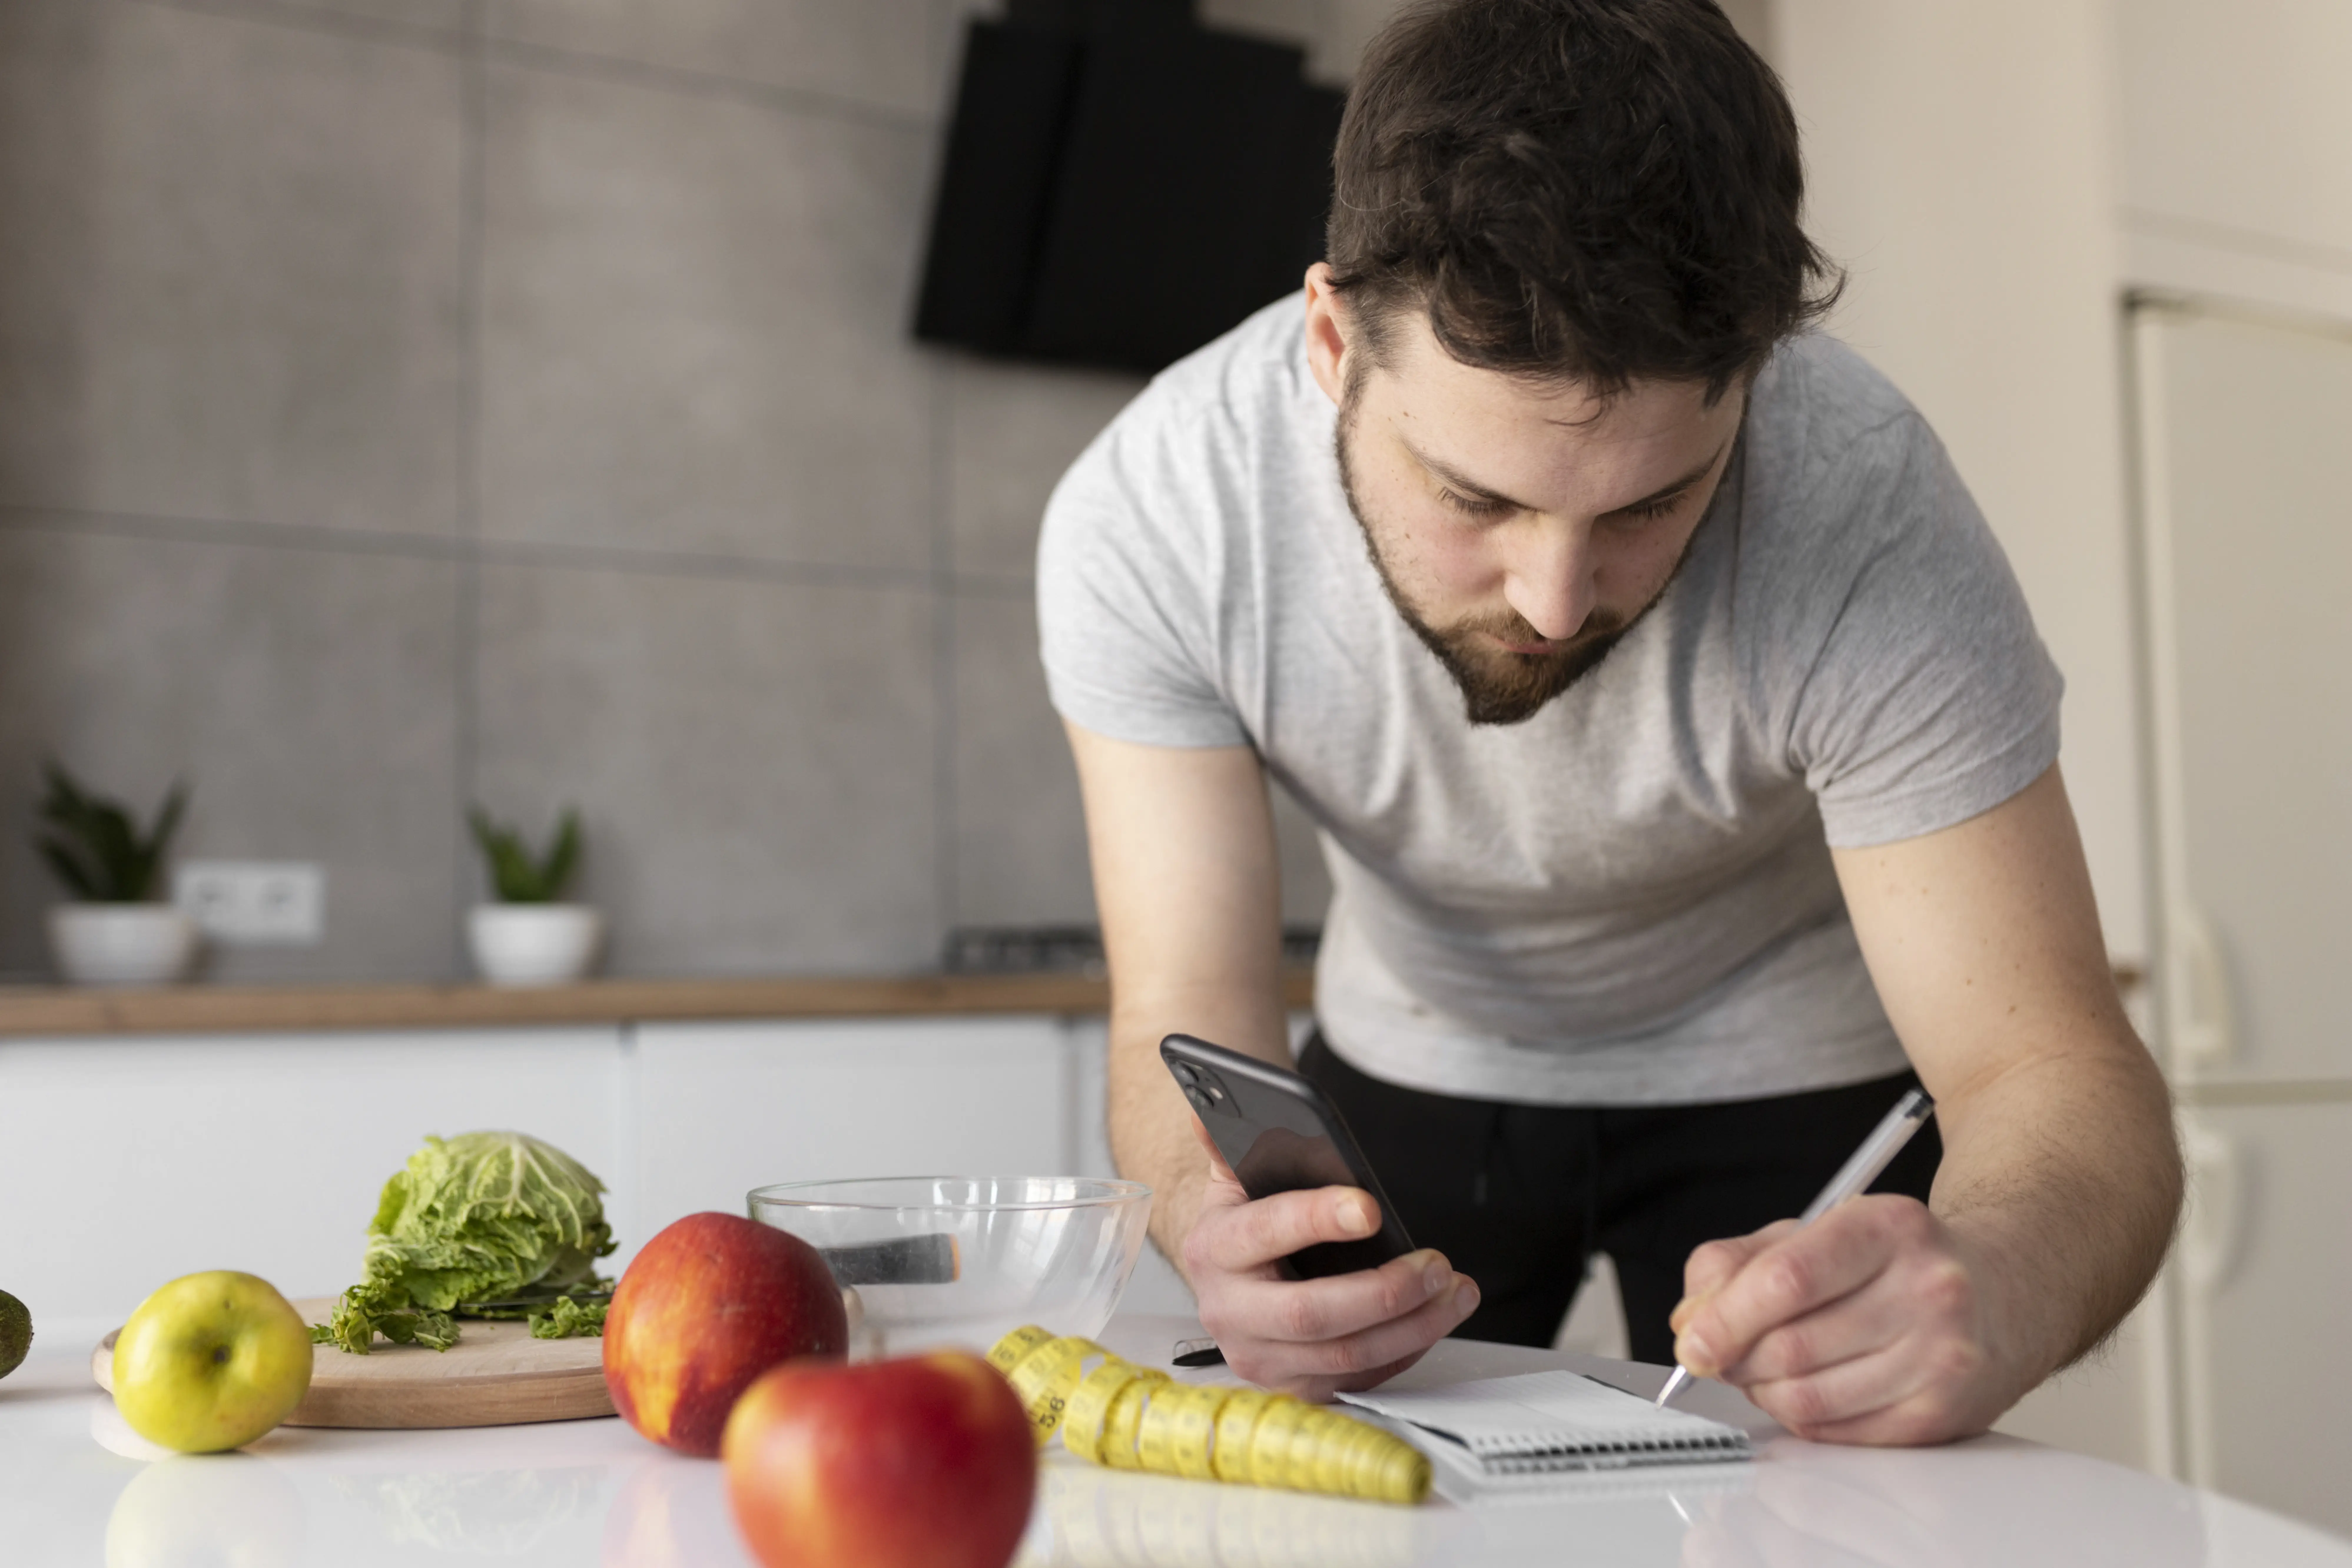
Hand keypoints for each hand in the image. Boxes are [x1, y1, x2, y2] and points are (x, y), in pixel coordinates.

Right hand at [1178, 1120, 1479, 1400]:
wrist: (1229, 1281)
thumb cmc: (1245, 1222)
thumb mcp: (1235, 1178)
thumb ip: (1231, 1141)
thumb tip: (1207, 1107)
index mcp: (1213, 1247)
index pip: (1264, 1231)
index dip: (1316, 1219)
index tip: (1369, 1207)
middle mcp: (1228, 1311)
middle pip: (1309, 1314)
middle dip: (1383, 1292)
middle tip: (1436, 1265)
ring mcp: (1258, 1358)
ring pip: (1343, 1355)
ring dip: (1412, 1325)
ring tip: (1456, 1291)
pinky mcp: (1292, 1386)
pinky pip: (1357, 1379)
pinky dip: (1404, 1351)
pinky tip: (1434, 1320)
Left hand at [1668, 1195, 2021, 1444]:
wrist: (2001, 1292)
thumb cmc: (1896, 1260)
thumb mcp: (1815, 1231)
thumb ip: (1737, 1264)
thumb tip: (1691, 1320)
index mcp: (1888, 1228)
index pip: (1787, 1280)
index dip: (1724, 1318)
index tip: (1692, 1341)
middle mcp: (1927, 1289)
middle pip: (1791, 1346)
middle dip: (1736, 1359)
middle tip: (1721, 1354)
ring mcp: (1941, 1357)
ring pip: (1809, 1397)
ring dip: (1763, 1391)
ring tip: (1762, 1370)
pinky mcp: (1941, 1413)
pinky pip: (1837, 1431)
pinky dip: (1800, 1417)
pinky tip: (1803, 1391)